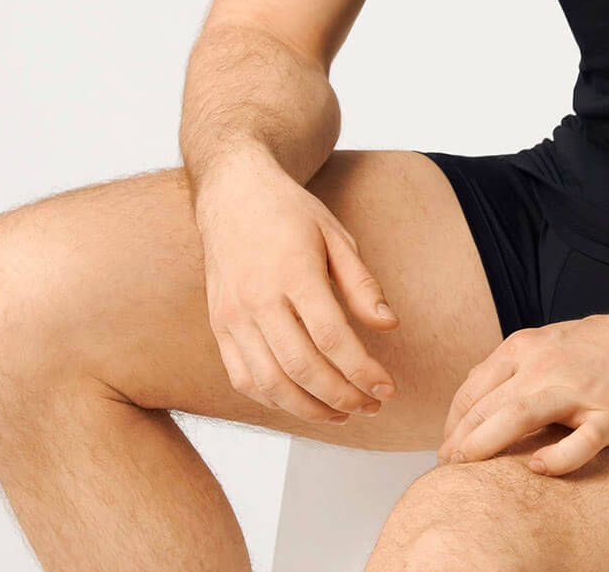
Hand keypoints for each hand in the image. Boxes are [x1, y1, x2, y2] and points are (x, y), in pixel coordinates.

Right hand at [192, 149, 399, 424]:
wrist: (233, 194)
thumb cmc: (290, 213)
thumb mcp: (336, 235)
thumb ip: (362, 284)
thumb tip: (389, 324)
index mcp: (293, 271)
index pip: (332, 337)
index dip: (362, 370)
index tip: (387, 388)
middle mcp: (258, 299)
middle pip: (302, 367)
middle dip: (342, 396)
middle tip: (371, 406)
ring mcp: (233, 316)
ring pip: (270, 383)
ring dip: (310, 409)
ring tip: (343, 413)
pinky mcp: (219, 327)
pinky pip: (243, 379)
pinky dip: (273, 400)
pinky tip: (302, 401)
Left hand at [436, 308, 608, 476]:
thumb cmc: (607, 345)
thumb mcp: (551, 342)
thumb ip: (518, 367)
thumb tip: (481, 404)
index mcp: (528, 346)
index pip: (474, 388)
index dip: (453, 422)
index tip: (448, 448)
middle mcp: (546, 365)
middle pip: (488, 405)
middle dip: (460, 441)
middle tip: (448, 469)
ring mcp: (579, 389)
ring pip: (518, 417)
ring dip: (486, 444)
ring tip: (468, 469)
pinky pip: (578, 443)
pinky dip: (555, 459)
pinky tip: (538, 469)